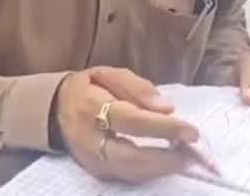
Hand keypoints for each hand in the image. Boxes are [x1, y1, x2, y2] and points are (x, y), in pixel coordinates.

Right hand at [55, 67, 199, 183]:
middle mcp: (90, 139)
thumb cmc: (88, 88)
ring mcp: (92, 161)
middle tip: (194, 154)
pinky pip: (128, 176)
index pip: (131, 121)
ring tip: (188, 158)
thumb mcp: (109, 74)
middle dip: (167, 159)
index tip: (192, 131)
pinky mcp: (96, 172)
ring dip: (163, 168)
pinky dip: (152, 172)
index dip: (163, 128)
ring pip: (131, 172)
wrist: (54, 110)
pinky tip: (169, 163)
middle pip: (131, 157)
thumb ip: (138, 88)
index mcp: (92, 108)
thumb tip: (167, 108)